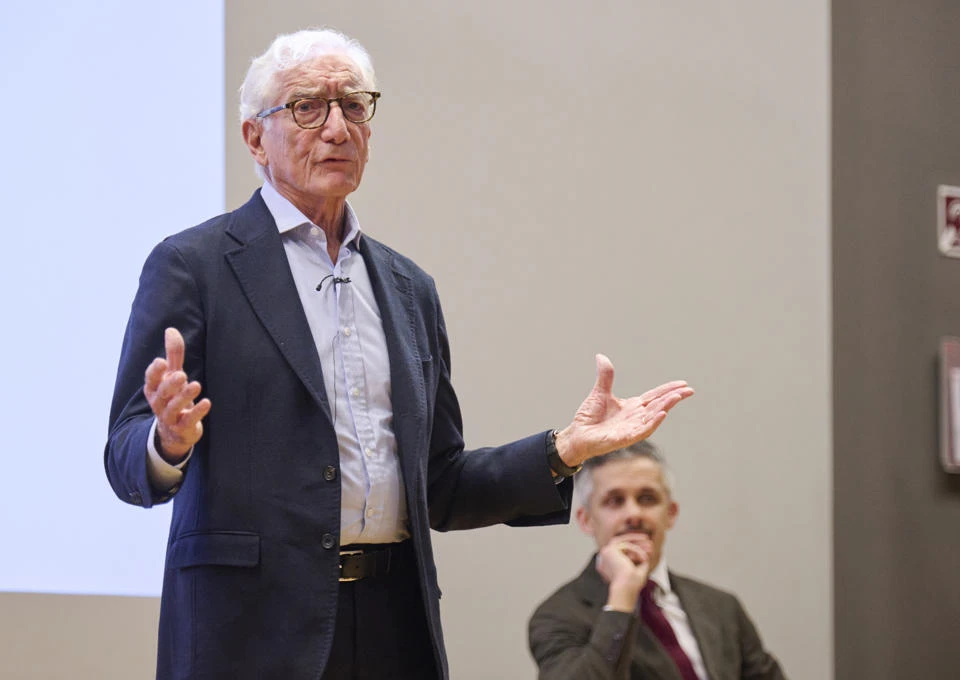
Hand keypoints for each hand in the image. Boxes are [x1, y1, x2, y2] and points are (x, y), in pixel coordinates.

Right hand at [143, 328, 210, 462]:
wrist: (174, 431)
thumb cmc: (173, 397)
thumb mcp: (173, 375)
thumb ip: (173, 355)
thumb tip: (171, 329)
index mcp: (154, 389)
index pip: (151, 379)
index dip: (155, 372)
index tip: (162, 362)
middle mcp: (159, 403)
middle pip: (161, 393)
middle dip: (170, 384)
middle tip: (181, 375)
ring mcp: (170, 417)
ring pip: (173, 408)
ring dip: (184, 397)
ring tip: (196, 385)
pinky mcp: (182, 428)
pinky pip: (188, 421)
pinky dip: (197, 412)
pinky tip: (207, 402)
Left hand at [555, 354, 693, 467]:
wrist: (577, 435)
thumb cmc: (589, 417)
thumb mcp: (599, 392)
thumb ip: (605, 376)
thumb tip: (601, 357)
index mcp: (633, 406)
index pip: (654, 396)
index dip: (668, 390)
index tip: (683, 384)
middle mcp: (636, 417)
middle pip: (658, 405)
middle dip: (673, 397)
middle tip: (689, 390)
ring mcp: (632, 428)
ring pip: (654, 416)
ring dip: (666, 407)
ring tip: (677, 397)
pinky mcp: (626, 438)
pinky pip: (643, 430)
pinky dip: (653, 422)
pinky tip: (662, 414)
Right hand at [597, 534, 652, 611]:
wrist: (626, 588)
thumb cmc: (632, 585)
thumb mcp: (637, 570)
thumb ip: (639, 561)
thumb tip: (646, 553)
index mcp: (608, 566)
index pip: (619, 552)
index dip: (632, 548)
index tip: (643, 548)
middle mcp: (604, 560)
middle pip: (620, 544)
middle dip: (636, 543)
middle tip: (648, 542)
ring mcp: (605, 554)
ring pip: (624, 543)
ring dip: (638, 544)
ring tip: (650, 546)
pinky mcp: (609, 550)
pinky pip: (627, 545)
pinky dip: (637, 551)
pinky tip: (643, 558)